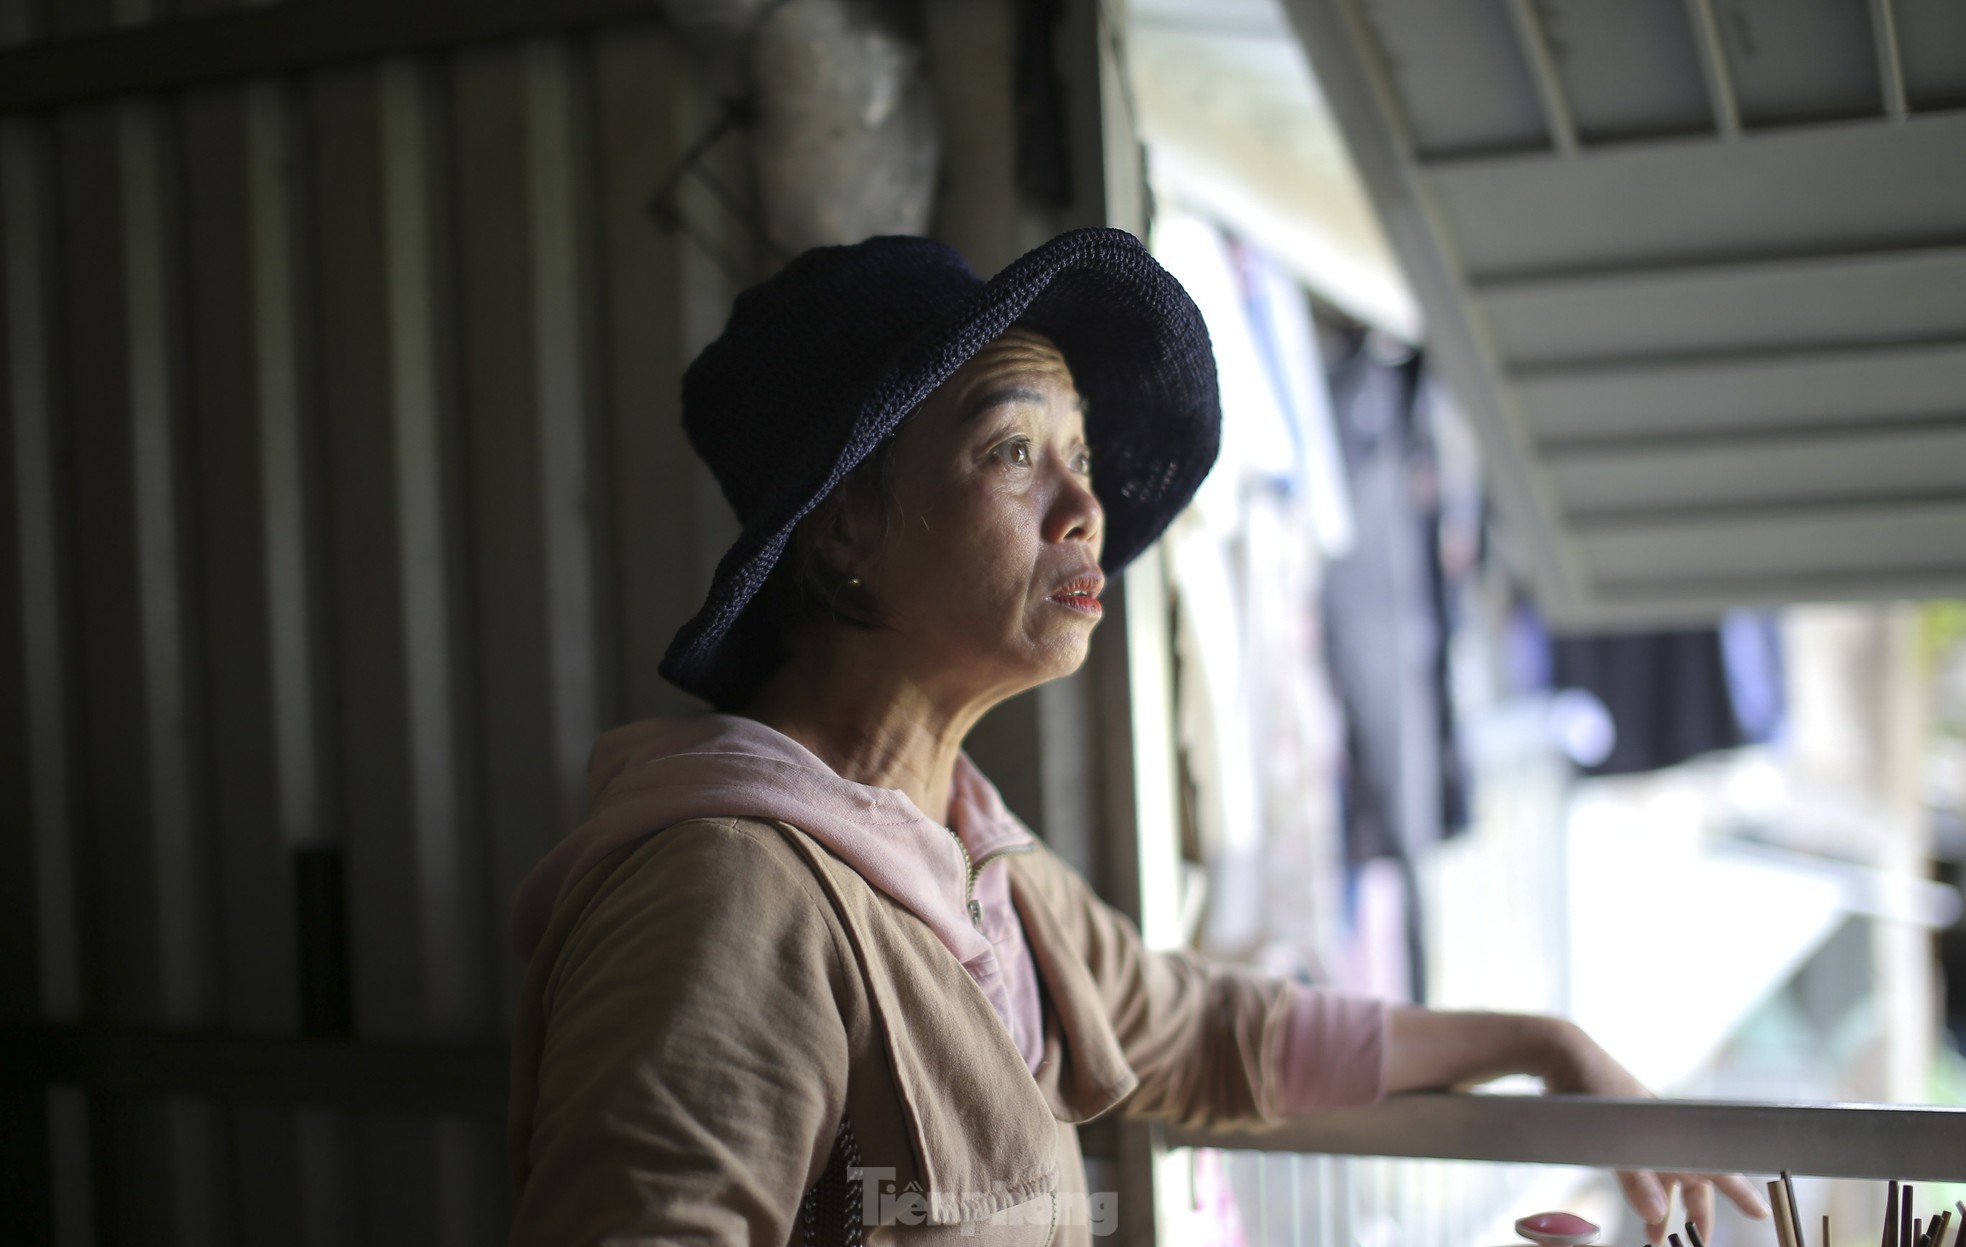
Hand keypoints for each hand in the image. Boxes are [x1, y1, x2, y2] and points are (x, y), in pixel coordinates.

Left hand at [1539, 1020, 1770, 1243]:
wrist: (1564, 1056)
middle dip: (1697, 1215)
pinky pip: (1646, 1169)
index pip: (1718, 1166)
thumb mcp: (1614, 1134)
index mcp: (1677, 1130)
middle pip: (1694, 1181)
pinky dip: (1648, 1192)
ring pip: (1669, 1179)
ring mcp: (1646, 1134)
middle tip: (1697, 1242)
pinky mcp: (1625, 1135)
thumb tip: (1657, 1215)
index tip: (1761, 1213)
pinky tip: (1641, 1206)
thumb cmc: (1595, 1088)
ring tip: (1656, 1236)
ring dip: (1667, 1209)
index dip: (1740, 1192)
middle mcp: (1667, 1134)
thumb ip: (1636, 1176)